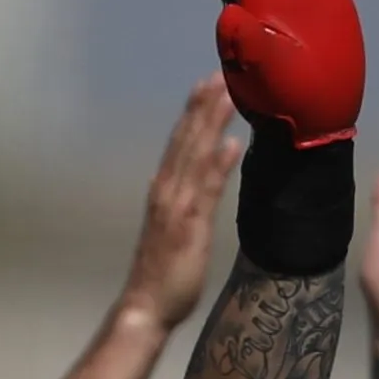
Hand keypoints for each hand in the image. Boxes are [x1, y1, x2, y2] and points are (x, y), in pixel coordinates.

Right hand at [120, 76, 241, 328]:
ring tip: (228, 94)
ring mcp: (177, 207)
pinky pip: (207, 190)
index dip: (193, 113)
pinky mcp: (190, 226)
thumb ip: (179, 202)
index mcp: (164, 191)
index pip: (180, 143)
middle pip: (186, 140)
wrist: (146, 306)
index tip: (207, 84)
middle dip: (202, 106)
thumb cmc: (163, 274)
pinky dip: (218, 165)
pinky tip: (232, 144)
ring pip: (195, 156)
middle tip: (219, 72)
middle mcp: (167, 192)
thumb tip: (186, 178)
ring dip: (211, 124)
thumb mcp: (173, 229)